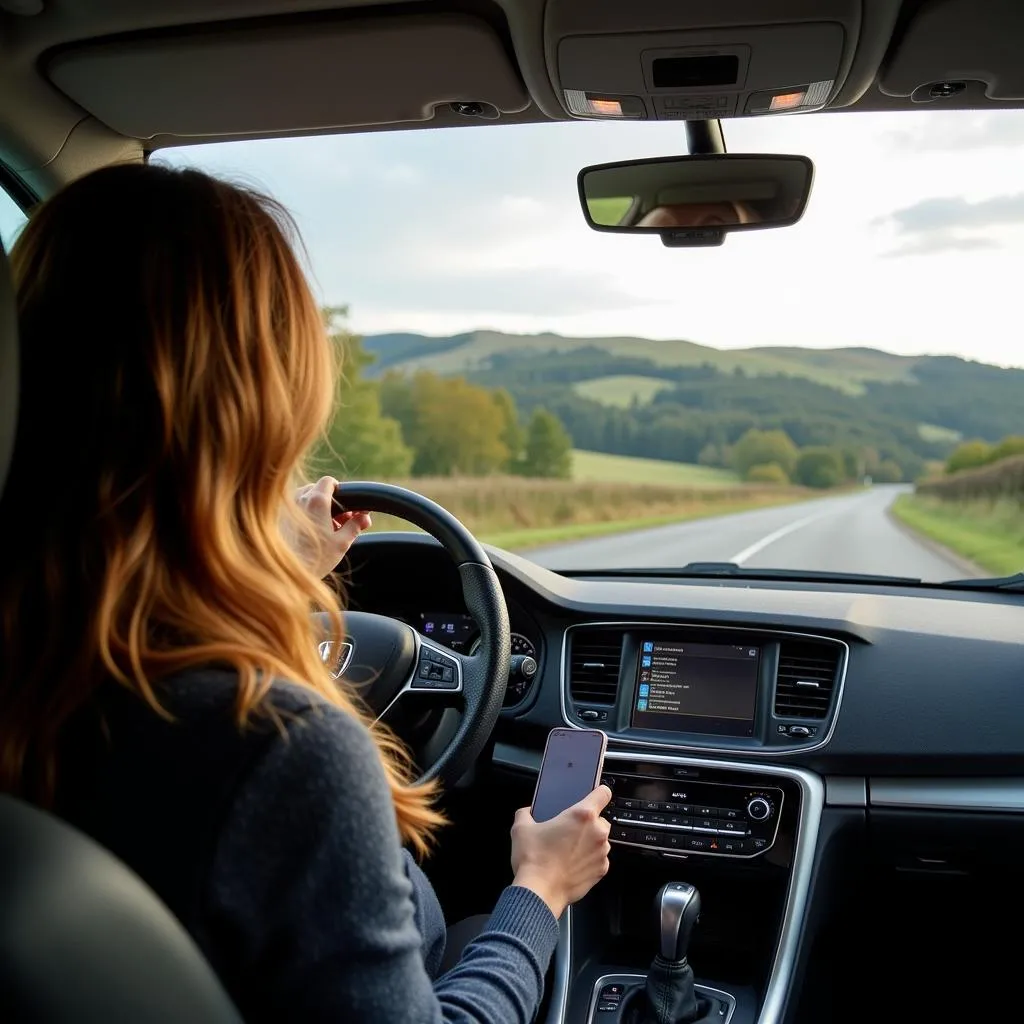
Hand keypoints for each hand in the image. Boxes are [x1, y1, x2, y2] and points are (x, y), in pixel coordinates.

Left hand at [294, 476, 371, 578]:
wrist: (286, 573)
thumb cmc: (315, 559)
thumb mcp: (342, 542)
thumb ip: (355, 526)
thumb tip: (365, 518)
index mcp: (317, 501)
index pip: (329, 481)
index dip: (340, 489)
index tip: (347, 503)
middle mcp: (299, 500)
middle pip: (318, 489)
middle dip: (332, 501)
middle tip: (342, 520)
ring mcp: (287, 508)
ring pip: (305, 498)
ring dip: (318, 507)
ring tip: (327, 527)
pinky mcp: (279, 519)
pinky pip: (295, 508)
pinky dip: (305, 514)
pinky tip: (312, 533)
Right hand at [509, 785, 611, 918]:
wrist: (539, 892)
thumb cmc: (533, 859)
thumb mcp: (521, 828)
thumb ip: (526, 813)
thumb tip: (527, 812)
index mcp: (582, 815)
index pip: (603, 793)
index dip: (598, 792)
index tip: (594, 796)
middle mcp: (597, 832)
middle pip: (600, 819)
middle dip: (587, 824)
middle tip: (568, 832)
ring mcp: (602, 853)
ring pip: (600, 840)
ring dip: (589, 842)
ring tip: (568, 851)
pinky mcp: (602, 871)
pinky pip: (599, 859)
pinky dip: (589, 860)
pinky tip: (572, 864)